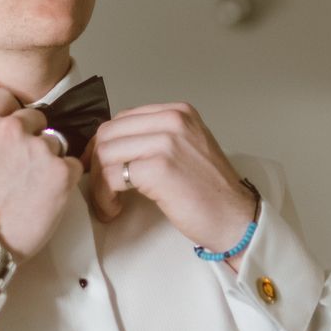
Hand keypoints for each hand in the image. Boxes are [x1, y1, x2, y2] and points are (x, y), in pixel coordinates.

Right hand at [0, 87, 82, 259]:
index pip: (5, 97)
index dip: (11, 112)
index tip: (14, 126)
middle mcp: (13, 129)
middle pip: (36, 118)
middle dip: (33, 137)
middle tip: (25, 164)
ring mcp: (40, 149)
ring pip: (55, 143)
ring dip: (49, 159)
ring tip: (34, 186)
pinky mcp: (61, 172)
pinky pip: (72, 165)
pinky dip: (64, 177)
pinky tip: (49, 195)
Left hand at [87, 101, 256, 250]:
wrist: (234, 218)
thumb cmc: (210, 192)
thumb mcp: (187, 149)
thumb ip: (156, 138)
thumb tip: (114, 145)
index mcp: (178, 112)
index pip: (123, 119)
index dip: (105, 145)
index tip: (100, 167)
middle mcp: (172, 120)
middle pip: (109, 133)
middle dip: (96, 162)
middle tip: (101, 187)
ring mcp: (166, 142)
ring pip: (106, 153)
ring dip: (99, 183)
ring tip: (109, 202)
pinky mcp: (158, 168)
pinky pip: (111, 175)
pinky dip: (105, 195)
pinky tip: (115, 208)